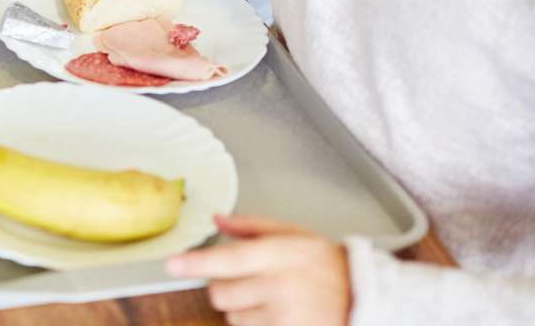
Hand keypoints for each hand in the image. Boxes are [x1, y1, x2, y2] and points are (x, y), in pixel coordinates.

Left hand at [166, 215, 350, 325]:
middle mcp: (279, 288)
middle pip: (220, 293)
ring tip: (268, 297)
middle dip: (223, 285)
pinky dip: (254, 323)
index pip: (227, 260)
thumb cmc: (325, 263)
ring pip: (232, 316)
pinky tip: (275, 312)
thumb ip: (251, 226)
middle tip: (245, 279)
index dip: (195, 263)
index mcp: (278, 256)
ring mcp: (283, 318)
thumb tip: (216, 219)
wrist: (362, 297)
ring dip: (240, 308)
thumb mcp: (292, 234)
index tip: (171, 264)